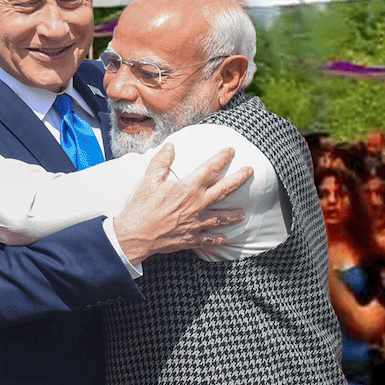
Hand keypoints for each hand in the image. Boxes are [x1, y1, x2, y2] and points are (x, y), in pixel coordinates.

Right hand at [112, 143, 252, 265]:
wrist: (135, 236)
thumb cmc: (141, 207)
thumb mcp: (149, 180)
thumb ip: (161, 161)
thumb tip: (170, 146)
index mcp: (188, 188)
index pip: (211, 169)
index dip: (222, 158)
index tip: (231, 151)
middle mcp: (197, 204)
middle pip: (224, 190)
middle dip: (239, 179)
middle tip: (249, 172)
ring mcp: (196, 223)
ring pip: (221, 218)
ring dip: (233, 215)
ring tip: (242, 213)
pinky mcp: (191, 238)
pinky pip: (209, 239)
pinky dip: (218, 239)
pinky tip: (225, 238)